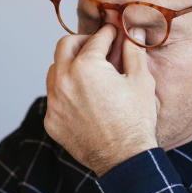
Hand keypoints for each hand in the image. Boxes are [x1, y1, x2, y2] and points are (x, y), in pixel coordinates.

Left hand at [44, 25, 158, 175]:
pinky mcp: (51, 121)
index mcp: (86, 67)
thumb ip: (133, 52)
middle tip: (94, 46)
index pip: (95, 39)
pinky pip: (54, 98)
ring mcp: (54, 102)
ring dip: (69, 67)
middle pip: (64, 46)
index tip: (112, 33)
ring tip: (87, 73)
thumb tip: (132, 33)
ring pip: (54, 71)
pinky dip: (65, 93)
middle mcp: (63, 81)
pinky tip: (83, 99)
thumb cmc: (136, 120)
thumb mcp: (141, 80)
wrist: (124, 159)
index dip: (107, 33)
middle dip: (81, 41)